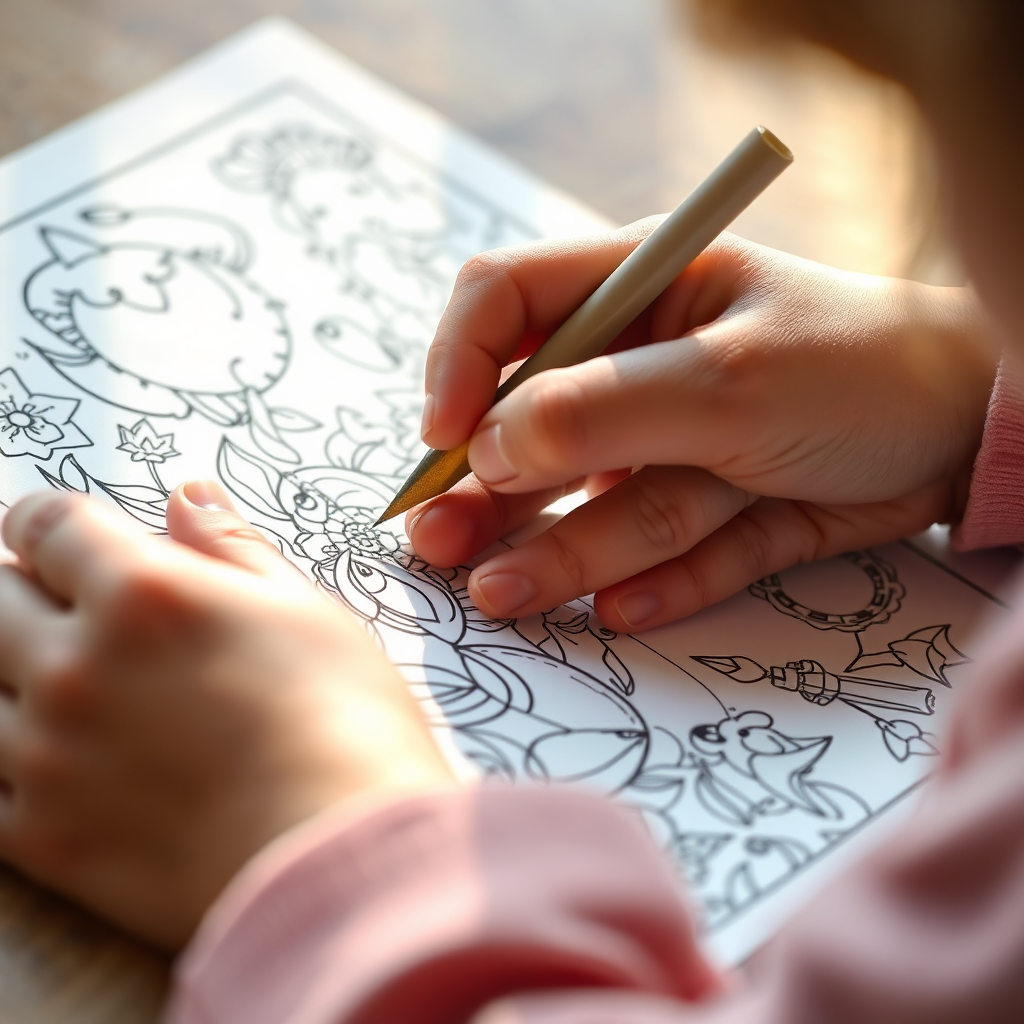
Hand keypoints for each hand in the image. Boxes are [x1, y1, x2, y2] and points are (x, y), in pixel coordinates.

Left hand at [0, 484, 454, 947]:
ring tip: (76, 691)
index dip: (48, 522)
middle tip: (72, 612)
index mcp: (142, 592)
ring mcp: (44, 754)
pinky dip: (12, 762)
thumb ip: (231, 548)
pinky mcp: (40, 837)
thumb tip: (187, 497)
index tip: (59, 537)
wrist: (339, 853)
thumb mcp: (304, 610)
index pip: (46, 525)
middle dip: (24, 592)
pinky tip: (64, 761)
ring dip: (14, 675)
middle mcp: (74, 664)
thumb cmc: (345, 720)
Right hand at [408, 229, 997, 630]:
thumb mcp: (726, 380)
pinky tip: (625, 614)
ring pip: (604, 504)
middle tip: (438, 541)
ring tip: (503, 594)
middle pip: (537, 425)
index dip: (459, 361)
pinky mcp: (720, 514)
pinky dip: (658, 583)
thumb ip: (602, 412)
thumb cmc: (859, 366)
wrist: (973, 433)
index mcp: (638, 292)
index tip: (443, 435)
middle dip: (490, 485)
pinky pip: (676, 553)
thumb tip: (487, 446)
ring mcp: (677, 448)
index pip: (507, 302)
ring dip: (557, 550)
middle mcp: (643, 371)